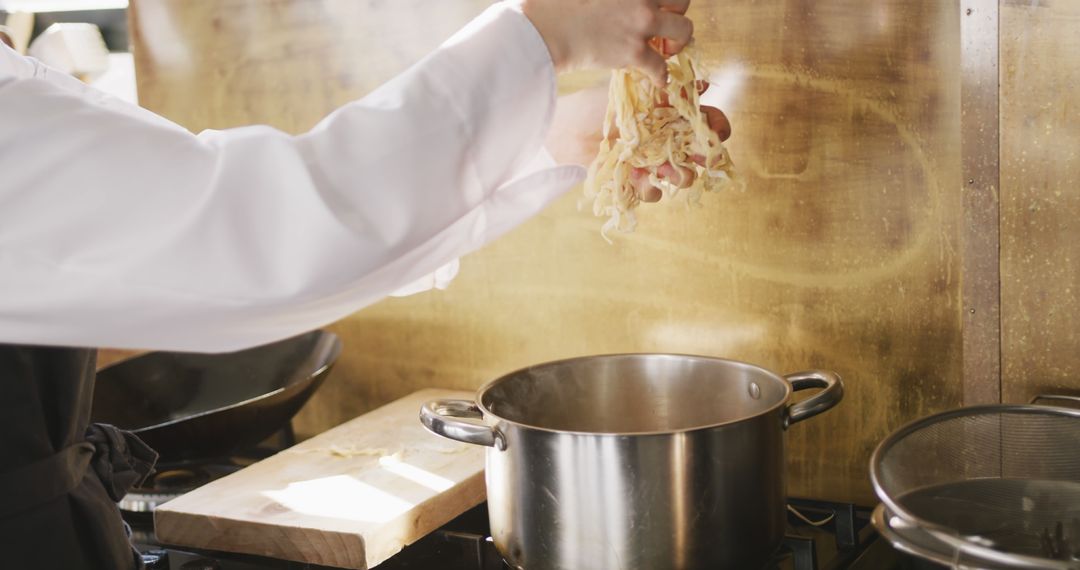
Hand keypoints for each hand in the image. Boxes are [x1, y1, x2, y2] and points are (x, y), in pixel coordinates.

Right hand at [519, 0, 693, 84]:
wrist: (547, 29)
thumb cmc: (557, 5)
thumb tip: (616, 5)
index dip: (665, 1)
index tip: (659, 8)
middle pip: (682, 1)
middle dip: (677, 14)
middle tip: (664, 29)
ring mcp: (641, 23)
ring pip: (684, 31)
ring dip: (678, 42)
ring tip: (665, 51)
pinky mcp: (634, 51)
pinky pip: (661, 67)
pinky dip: (661, 76)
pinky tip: (659, 81)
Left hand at [547, 81, 730, 202]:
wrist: (566, 130)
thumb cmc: (596, 105)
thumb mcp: (634, 90)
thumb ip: (667, 90)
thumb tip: (702, 86)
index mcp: (671, 116)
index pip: (706, 122)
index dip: (716, 128)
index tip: (715, 132)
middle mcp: (667, 140)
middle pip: (702, 154)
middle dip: (706, 158)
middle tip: (699, 157)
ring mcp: (653, 163)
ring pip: (682, 177)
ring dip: (680, 175)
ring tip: (665, 171)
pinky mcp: (636, 181)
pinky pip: (653, 192)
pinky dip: (646, 186)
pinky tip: (633, 175)